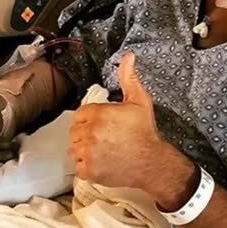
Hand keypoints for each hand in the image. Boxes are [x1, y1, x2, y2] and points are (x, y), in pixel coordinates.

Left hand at [69, 52, 166, 189]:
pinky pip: (77, 166)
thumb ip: (128, 78)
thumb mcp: (140, 101)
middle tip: (104, 138)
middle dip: (86, 133)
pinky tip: (101, 161)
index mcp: (99, 113)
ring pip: (74, 148)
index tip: (103, 125)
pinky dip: (86, 165)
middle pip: (75, 131)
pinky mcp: (88, 170)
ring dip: (84, 149)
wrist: (152, 162)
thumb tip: (127, 57)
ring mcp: (88, 153)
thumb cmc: (145, 133)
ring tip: (103, 150)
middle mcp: (90, 132)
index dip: (91, 119)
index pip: (80, 114)